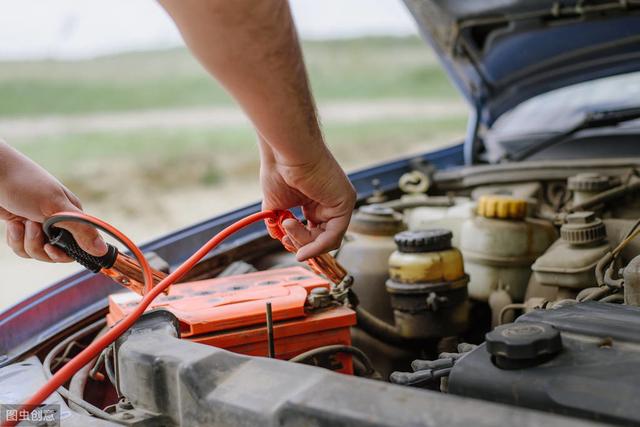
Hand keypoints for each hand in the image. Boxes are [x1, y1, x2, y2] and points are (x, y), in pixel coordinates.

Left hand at [0, 141, 106, 261]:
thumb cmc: (24, 183)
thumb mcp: (55, 208)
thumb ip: (80, 230)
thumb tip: (102, 250)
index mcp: (72, 215)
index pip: (78, 246)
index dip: (64, 253)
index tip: (51, 248)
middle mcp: (58, 222)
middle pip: (54, 253)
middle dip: (38, 246)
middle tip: (31, 226)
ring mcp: (39, 225)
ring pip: (36, 252)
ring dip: (25, 241)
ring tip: (20, 222)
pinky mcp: (22, 227)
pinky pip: (22, 246)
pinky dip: (15, 238)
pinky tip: (12, 223)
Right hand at [260, 143, 355, 260]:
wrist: (286, 151)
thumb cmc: (279, 168)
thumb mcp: (275, 204)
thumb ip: (277, 223)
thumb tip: (277, 237)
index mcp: (315, 201)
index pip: (314, 231)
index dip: (299, 241)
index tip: (283, 240)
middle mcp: (329, 202)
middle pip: (321, 238)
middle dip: (300, 243)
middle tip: (284, 237)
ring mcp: (339, 202)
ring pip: (327, 240)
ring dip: (304, 242)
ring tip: (287, 225)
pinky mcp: (345, 202)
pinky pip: (334, 235)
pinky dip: (317, 247)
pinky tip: (303, 250)